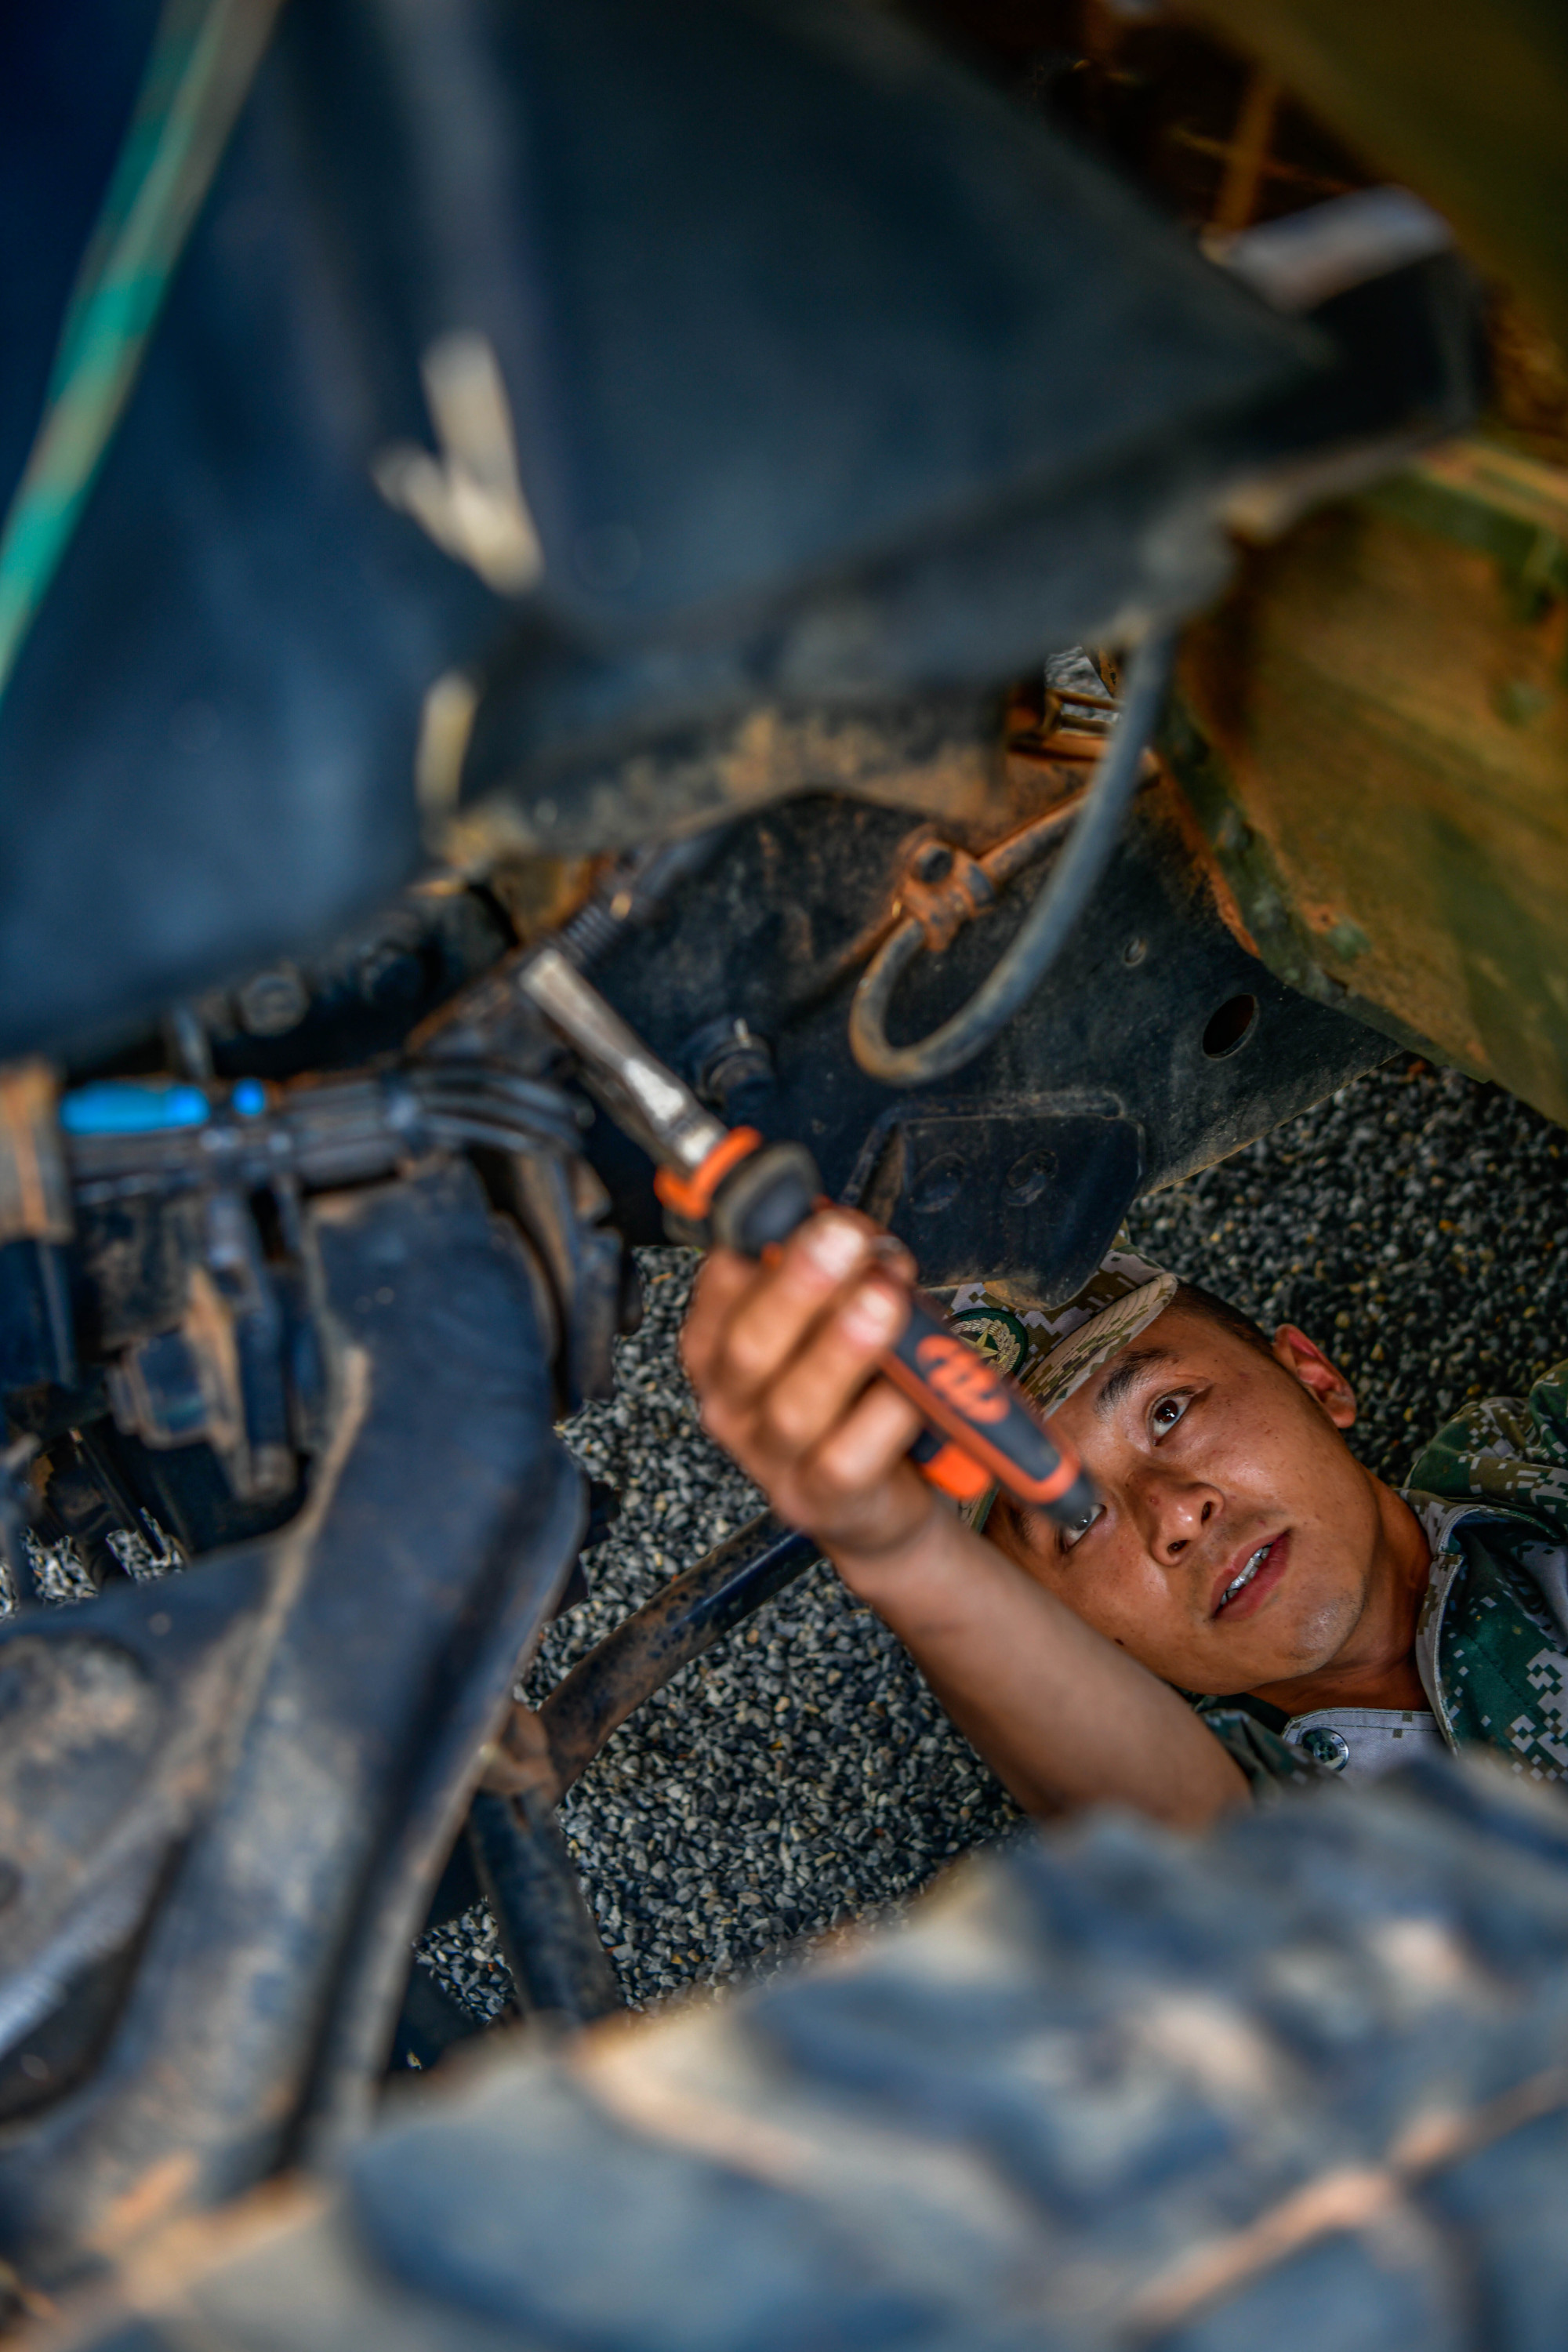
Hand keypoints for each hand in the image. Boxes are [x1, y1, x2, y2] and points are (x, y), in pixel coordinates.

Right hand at [680, 1210, 938, 1570]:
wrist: (879, 1493)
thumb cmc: (857, 1391)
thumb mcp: (840, 1320)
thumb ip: (846, 1278)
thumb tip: (865, 1240)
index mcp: (721, 1344)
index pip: (722, 1284)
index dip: (773, 1242)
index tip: (824, 1214)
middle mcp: (732, 1403)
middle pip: (748, 1345)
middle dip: (800, 1285)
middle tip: (845, 1241)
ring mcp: (771, 1459)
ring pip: (794, 1406)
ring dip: (843, 1347)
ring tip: (884, 1302)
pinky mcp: (819, 1501)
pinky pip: (846, 1459)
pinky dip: (885, 1418)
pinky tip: (912, 1388)